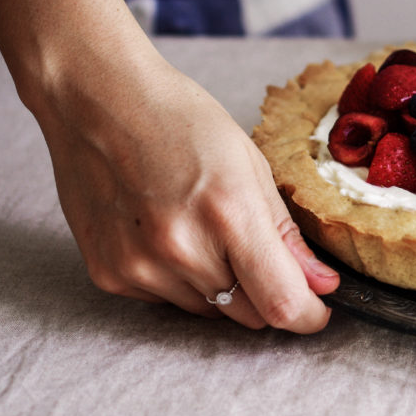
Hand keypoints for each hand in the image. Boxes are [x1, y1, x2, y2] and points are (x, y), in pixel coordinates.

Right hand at [35, 55, 337, 332]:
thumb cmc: (178, 119)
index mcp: (228, 212)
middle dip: (268, 295)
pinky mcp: (109, 275)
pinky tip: (166, 232)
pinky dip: (180, 279)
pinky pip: (167, 301)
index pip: (282, 302)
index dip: (308, 314)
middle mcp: (181, 249)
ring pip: (209, 311)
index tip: (317, 306)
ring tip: (201, 228)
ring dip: (222, 286)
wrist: (95, 100)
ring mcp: (139, 266)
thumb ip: (286, 233)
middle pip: (249, 315)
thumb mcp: (250, 163)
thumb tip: (321, 284)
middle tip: (259, 254)